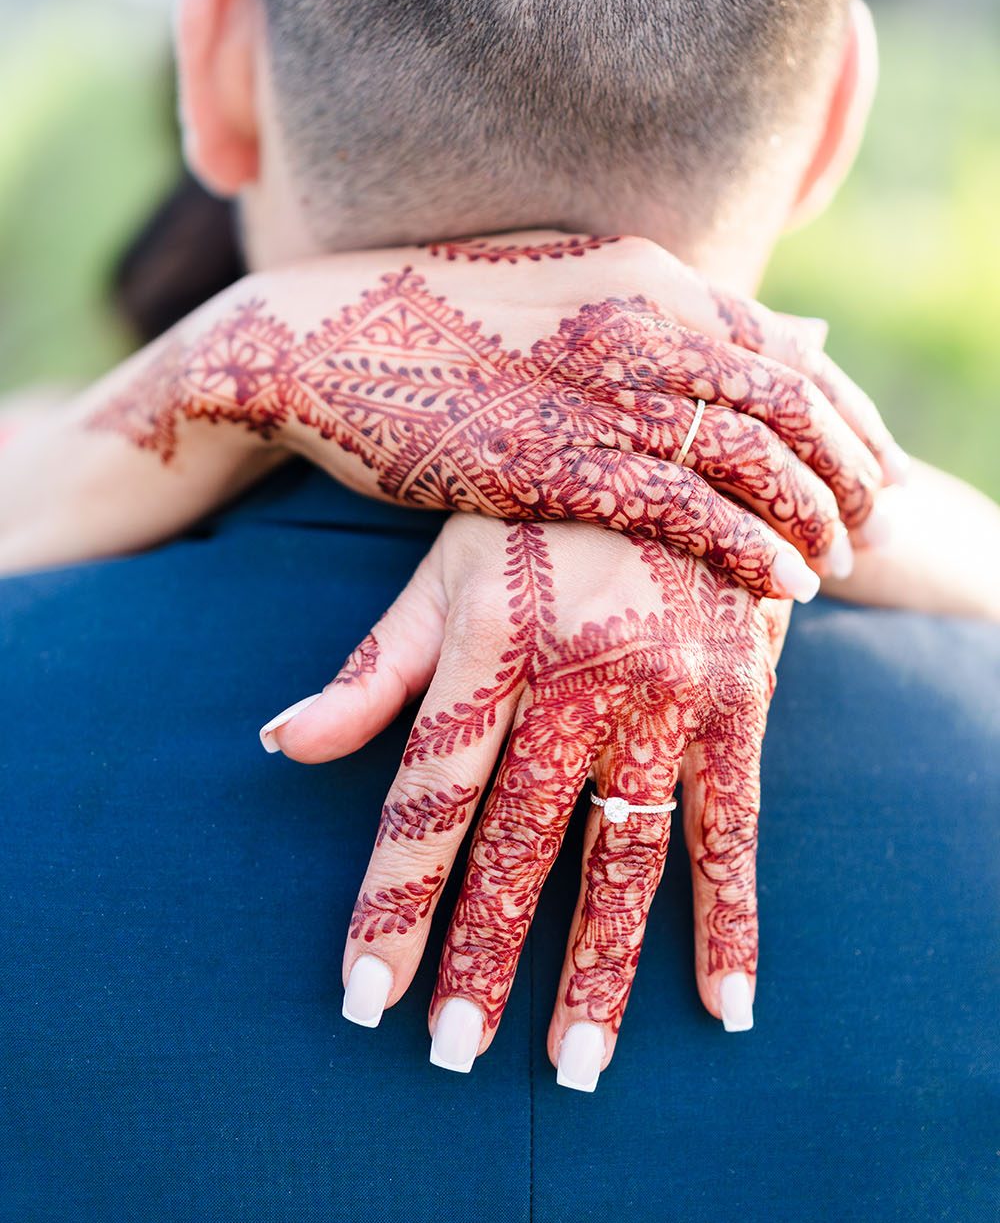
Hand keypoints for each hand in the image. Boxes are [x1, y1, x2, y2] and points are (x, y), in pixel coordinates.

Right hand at [49, 231, 898, 595]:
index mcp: (642, 272)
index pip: (784, 346)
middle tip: (874, 515)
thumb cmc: (431, 317)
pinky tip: (783, 584)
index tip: (870, 455)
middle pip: (790, 400)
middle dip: (848, 466)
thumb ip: (640, 303)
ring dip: (812, 513)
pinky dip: (750, 547)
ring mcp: (595, 391)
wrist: (315, 340)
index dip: (845, 407)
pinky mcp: (552, 461)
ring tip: (836, 558)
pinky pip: (687, 511)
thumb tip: (718, 327)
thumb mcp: (550, 281)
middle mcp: (636, 323)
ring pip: (753, 458)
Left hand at [264, 514, 790, 1089]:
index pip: (429, 795)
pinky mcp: (737, 701)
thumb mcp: (448, 562)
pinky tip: (723, 1006)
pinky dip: (730, 919)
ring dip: (596, 967)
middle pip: (517, 840)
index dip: (394, 900)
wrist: (687, 432)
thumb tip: (277, 745)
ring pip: (621, 854)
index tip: (364, 995)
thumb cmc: (544, 506)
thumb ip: (373, 665)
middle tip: (450, 1053)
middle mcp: (575, 675)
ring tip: (572, 1067)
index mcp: (488, 640)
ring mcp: (664, 692)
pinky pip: (733, 828)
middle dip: (480, 953)